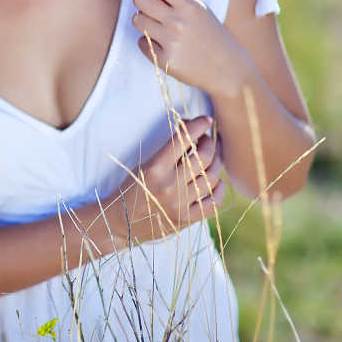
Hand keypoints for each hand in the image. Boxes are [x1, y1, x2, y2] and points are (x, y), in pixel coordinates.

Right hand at [106, 115, 225, 246]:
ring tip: (213, 157)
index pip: (183, 140)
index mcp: (155, 168)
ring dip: (217, 162)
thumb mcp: (144, 164)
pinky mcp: (188, 219)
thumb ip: (167, 150)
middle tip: (207, 139)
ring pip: (212, 177)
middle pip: (204, 157)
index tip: (205, 119)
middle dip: (210, 143)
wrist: (121, 221)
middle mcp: (170, 185)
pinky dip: (220, 188)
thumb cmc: (131, 187)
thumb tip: (189, 128)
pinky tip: (216, 181)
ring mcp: (181, 204)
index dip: (197, 126)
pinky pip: (214, 201)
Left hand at [129, 0, 246, 95]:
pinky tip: (166, 46)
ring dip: (144, 21)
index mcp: (190, 4)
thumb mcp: (197, 7)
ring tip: (162, 27)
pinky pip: (141, 42)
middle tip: (155, 7)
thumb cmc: (210, 33)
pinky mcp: (164, 61)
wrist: (229, 71)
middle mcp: (179, 21)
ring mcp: (171, 42)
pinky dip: (149, 42)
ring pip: (137, 19)